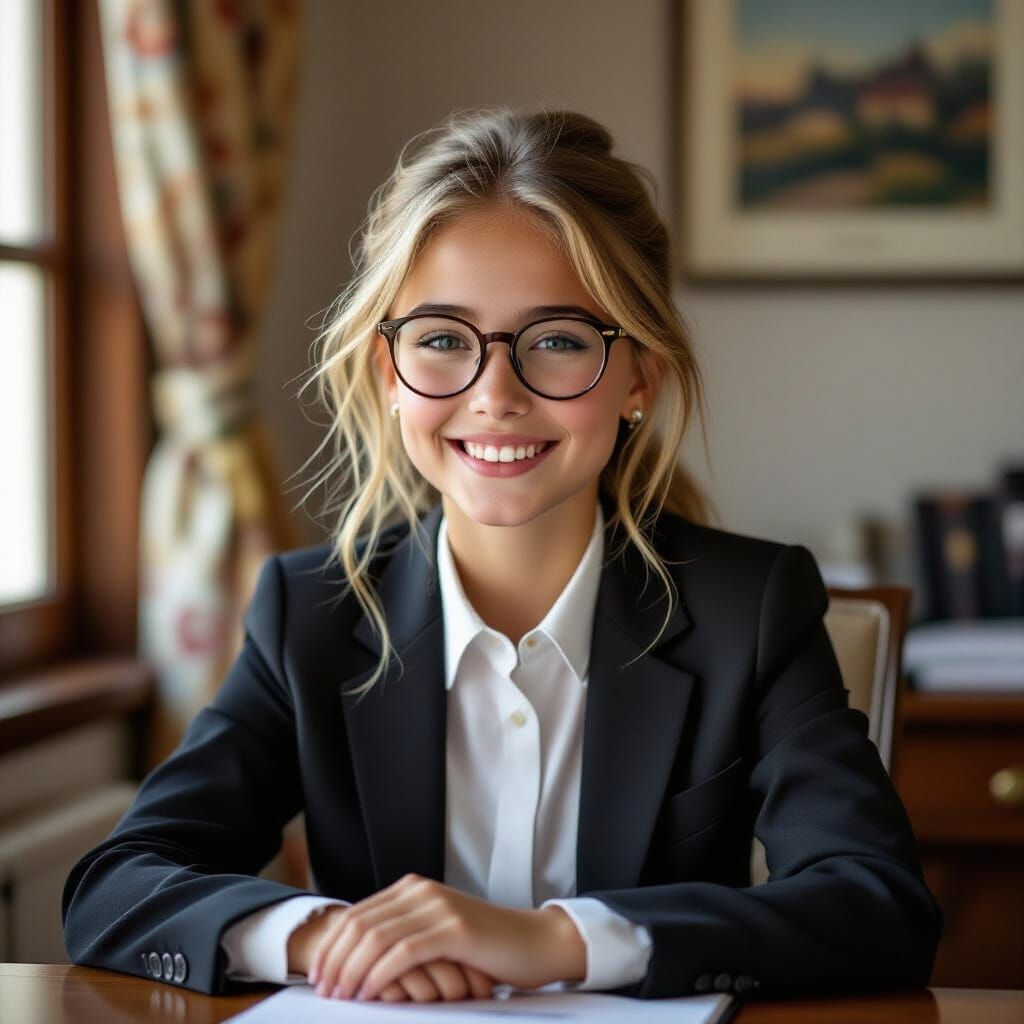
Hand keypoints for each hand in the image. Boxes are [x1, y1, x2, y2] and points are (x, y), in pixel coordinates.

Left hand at [307, 874, 585, 1001]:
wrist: (534, 942)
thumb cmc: (485, 947)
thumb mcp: (437, 932)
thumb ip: (404, 933)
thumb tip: (356, 961)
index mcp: (413, 888)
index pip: (357, 914)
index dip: (331, 946)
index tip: (317, 976)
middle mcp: (421, 890)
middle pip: (360, 923)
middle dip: (334, 959)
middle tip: (323, 991)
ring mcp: (438, 907)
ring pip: (376, 938)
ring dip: (351, 970)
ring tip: (341, 996)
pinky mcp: (453, 929)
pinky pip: (403, 952)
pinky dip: (380, 974)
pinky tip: (369, 992)